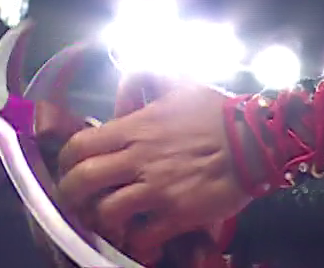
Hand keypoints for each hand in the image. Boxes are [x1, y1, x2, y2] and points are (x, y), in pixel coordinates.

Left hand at [58, 81, 251, 265]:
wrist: (257, 140)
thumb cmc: (219, 112)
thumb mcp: (179, 83)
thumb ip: (145, 80)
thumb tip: (121, 94)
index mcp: (136, 127)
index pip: (79, 145)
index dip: (65, 161)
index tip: (70, 169)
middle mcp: (139, 158)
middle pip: (82, 182)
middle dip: (72, 195)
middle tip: (80, 201)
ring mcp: (156, 189)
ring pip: (106, 213)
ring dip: (103, 221)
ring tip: (111, 223)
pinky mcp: (177, 214)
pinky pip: (142, 238)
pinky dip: (137, 243)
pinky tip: (142, 240)